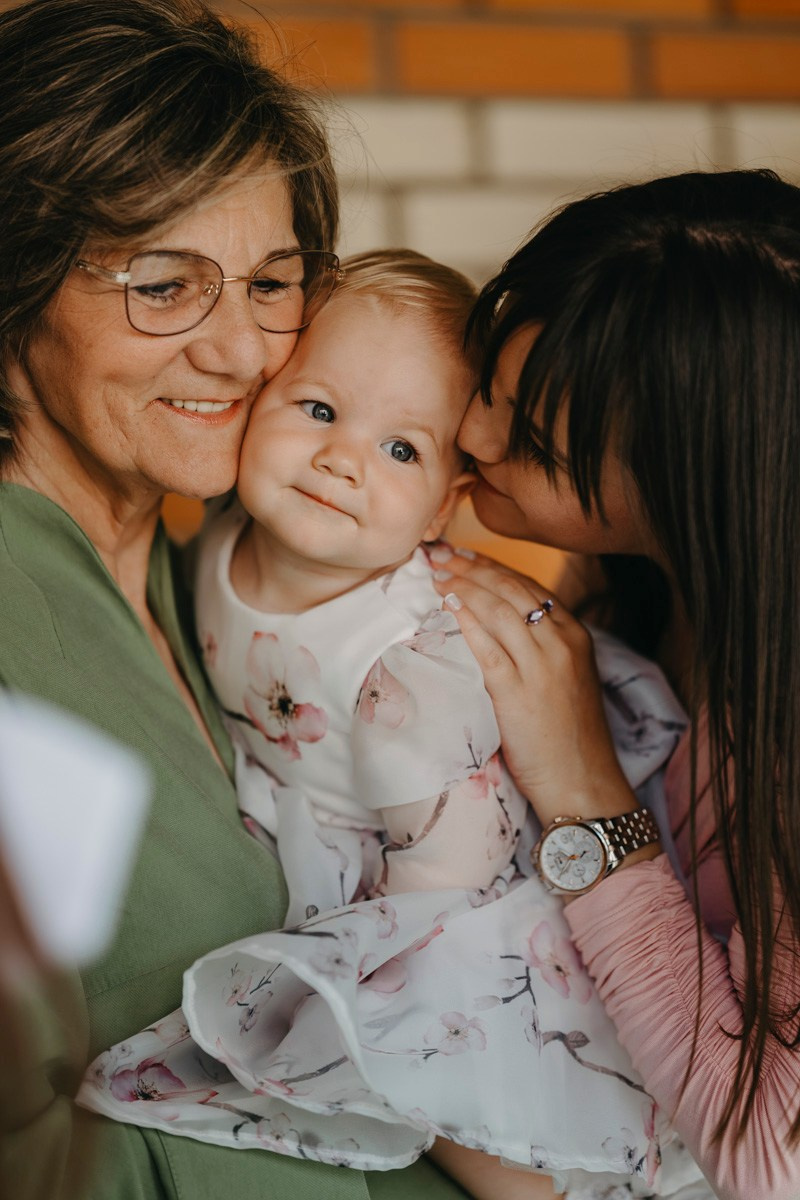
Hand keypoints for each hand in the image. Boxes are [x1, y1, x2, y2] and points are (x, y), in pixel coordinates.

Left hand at [433, 548, 638, 828]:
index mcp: (576, 636)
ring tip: (436, 575)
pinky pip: (487, 647)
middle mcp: (562, 644)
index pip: (529, 587)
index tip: (463, 555)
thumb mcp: (567, 679)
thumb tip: (498, 625)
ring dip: (464, 586)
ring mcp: (541, 666)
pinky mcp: (518, 691)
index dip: (492, 567)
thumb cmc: (570, 737)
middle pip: (512, 590)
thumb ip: (541, 649)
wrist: (584, 782)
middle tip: (440, 555)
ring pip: (498, 610)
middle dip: (472, 567)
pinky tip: (447, 606)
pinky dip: (466, 621)